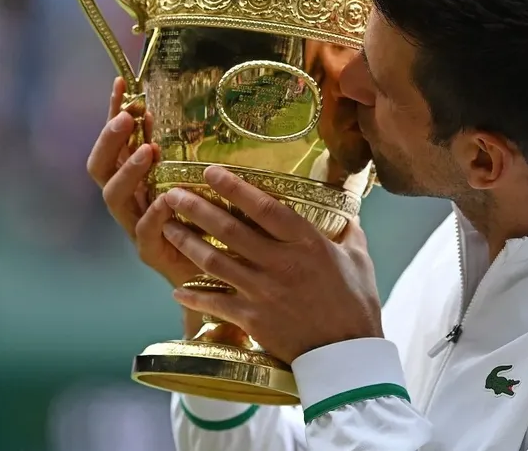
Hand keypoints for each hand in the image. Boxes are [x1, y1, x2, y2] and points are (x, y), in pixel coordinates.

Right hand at [87, 77, 197, 287]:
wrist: (215, 273)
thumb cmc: (205, 220)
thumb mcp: (194, 177)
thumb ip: (179, 151)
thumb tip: (171, 110)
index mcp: (135, 180)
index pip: (115, 142)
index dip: (113, 113)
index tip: (120, 83)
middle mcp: (128, 202)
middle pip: (100, 168)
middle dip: (109, 140)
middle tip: (127, 117)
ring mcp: (135, 227)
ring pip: (114, 198)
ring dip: (128, 171)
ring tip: (148, 150)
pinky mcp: (152, 252)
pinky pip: (144, 232)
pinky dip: (155, 214)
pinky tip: (167, 199)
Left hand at [159, 166, 383, 363]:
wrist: (346, 355)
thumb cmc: (357, 304)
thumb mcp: (360, 260)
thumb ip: (349, 233)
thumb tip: (348, 214)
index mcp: (307, 243)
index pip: (264, 207)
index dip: (235, 187)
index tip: (211, 171)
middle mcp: (280, 263)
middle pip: (229, 229)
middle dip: (197, 208)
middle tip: (174, 194)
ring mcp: (263, 291)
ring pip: (215, 261)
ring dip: (187, 243)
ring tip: (167, 228)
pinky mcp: (253, 319)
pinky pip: (216, 303)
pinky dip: (194, 295)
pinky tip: (177, 288)